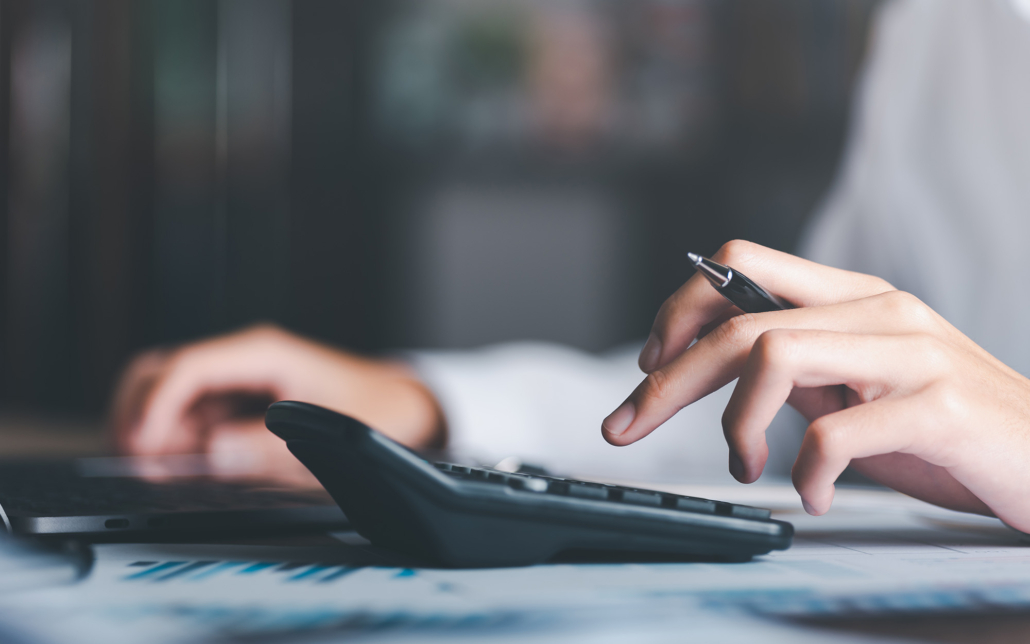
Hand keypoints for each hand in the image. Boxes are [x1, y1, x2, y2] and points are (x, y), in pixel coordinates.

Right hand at [110, 325, 444, 483]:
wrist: (401, 405)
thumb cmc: (373, 409)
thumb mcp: (327, 432)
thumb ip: (267, 445)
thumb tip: (215, 455)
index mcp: (262, 352)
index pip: (188, 368)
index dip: (155, 406)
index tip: (141, 445)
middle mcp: (243, 358)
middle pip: (161, 370)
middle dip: (137, 410)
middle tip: (132, 458)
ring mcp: (237, 377)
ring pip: (168, 392)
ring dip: (151, 426)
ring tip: (153, 466)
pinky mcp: (239, 400)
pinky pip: (190, 413)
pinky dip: (172, 435)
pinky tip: (175, 463)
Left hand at [602, 240, 1029, 530]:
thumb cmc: (946, 430)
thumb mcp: (858, 387)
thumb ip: (799, 367)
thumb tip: (717, 366)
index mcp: (853, 297)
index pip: (742, 267)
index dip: (680, 310)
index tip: (648, 365)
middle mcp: (879, 309)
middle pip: (739, 321)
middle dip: (668, 379)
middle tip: (629, 425)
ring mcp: (911, 353)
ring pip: (774, 354)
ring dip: (736, 423)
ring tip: (745, 465)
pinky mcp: (938, 408)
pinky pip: (834, 431)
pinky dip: (805, 473)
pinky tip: (813, 495)